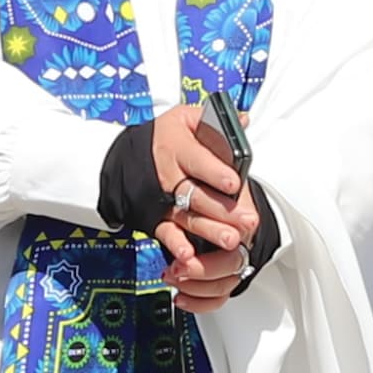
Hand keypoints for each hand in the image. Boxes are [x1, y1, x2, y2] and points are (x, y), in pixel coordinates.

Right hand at [145, 103, 259, 313]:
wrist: (126, 156)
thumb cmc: (165, 136)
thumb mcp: (185, 118)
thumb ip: (213, 121)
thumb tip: (242, 119)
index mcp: (178, 147)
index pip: (198, 160)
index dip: (216, 172)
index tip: (235, 184)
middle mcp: (169, 175)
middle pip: (197, 194)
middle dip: (223, 210)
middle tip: (247, 220)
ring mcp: (162, 199)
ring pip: (186, 217)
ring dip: (210, 231)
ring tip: (231, 239)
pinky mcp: (156, 217)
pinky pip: (166, 233)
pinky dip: (176, 245)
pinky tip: (188, 255)